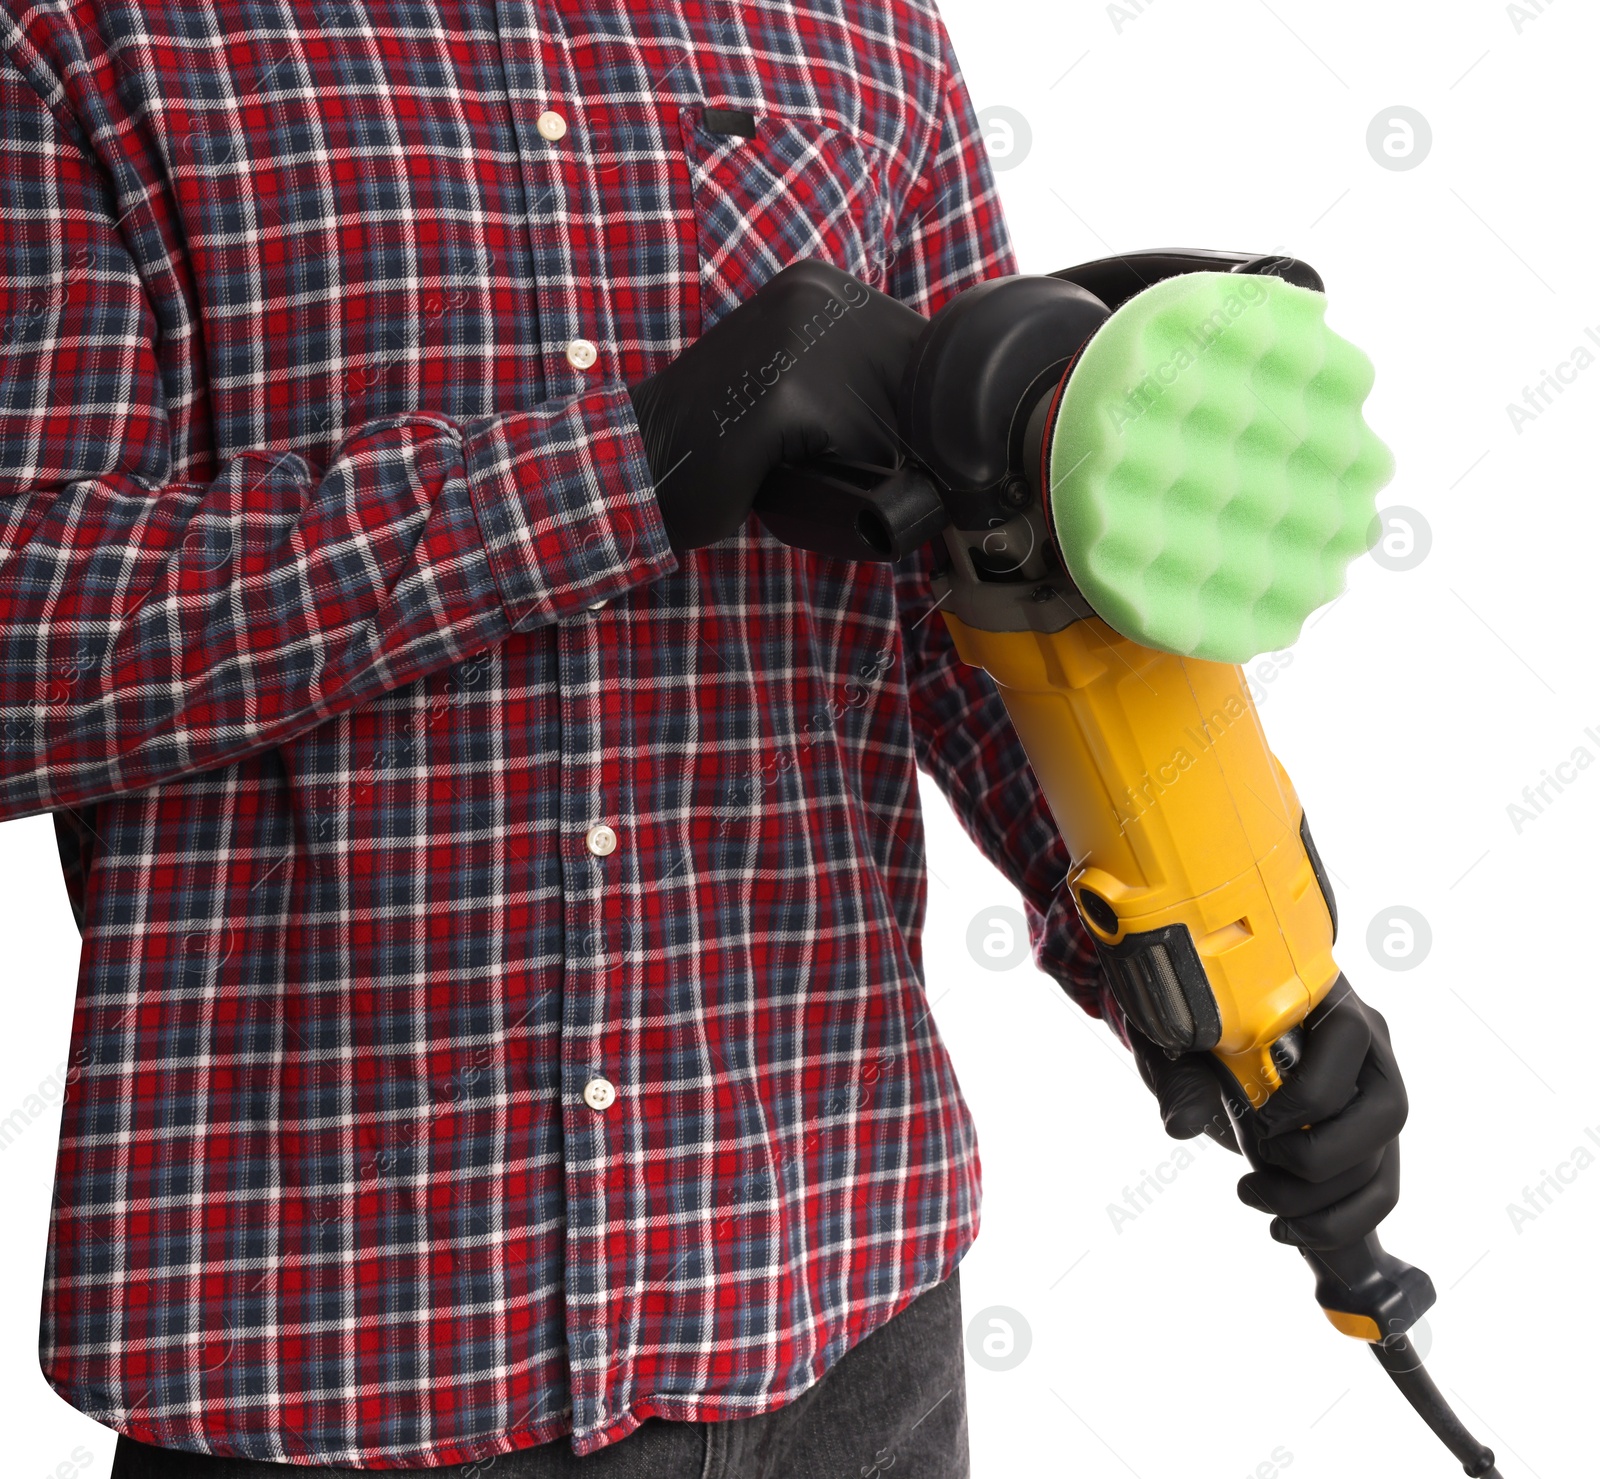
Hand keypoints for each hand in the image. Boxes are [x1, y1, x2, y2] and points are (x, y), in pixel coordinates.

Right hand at [626, 258, 924, 551]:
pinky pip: (864, 453)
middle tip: (836, 465)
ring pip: (901, 427)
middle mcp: (819, 294)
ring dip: (869, 466)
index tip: (877, 445)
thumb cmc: (726, 444)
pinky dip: (839, 480)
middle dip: (904, 443)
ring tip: (805, 465)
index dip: (918, 414)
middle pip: (923, 389)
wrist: (641, 464)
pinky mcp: (789, 391)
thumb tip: (957, 421)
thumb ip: (869, 380)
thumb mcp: (805, 386)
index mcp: (825, 285)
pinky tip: (785, 471)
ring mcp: (801, 335)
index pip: (926, 355)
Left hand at [1130, 980, 1408, 1249]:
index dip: (1309, 1092)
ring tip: (1256, 1199)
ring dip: (1318, 1204)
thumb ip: (1181, 1075)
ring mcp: (1371, 1097)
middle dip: (1318, 1158)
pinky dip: (1336, 1225)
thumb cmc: (1197, 1031)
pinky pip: (1377, 1193)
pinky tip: (1285, 1229)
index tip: (1258, 1121)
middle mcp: (1365, 1047)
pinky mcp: (1366, 1140)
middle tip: (1259, 1164)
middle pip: (1385, 1114)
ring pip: (1380, 1166)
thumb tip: (1181, 1124)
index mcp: (1323, 1000)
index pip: (1348, 1038)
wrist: (1205, 1043)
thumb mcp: (1177, 1042)